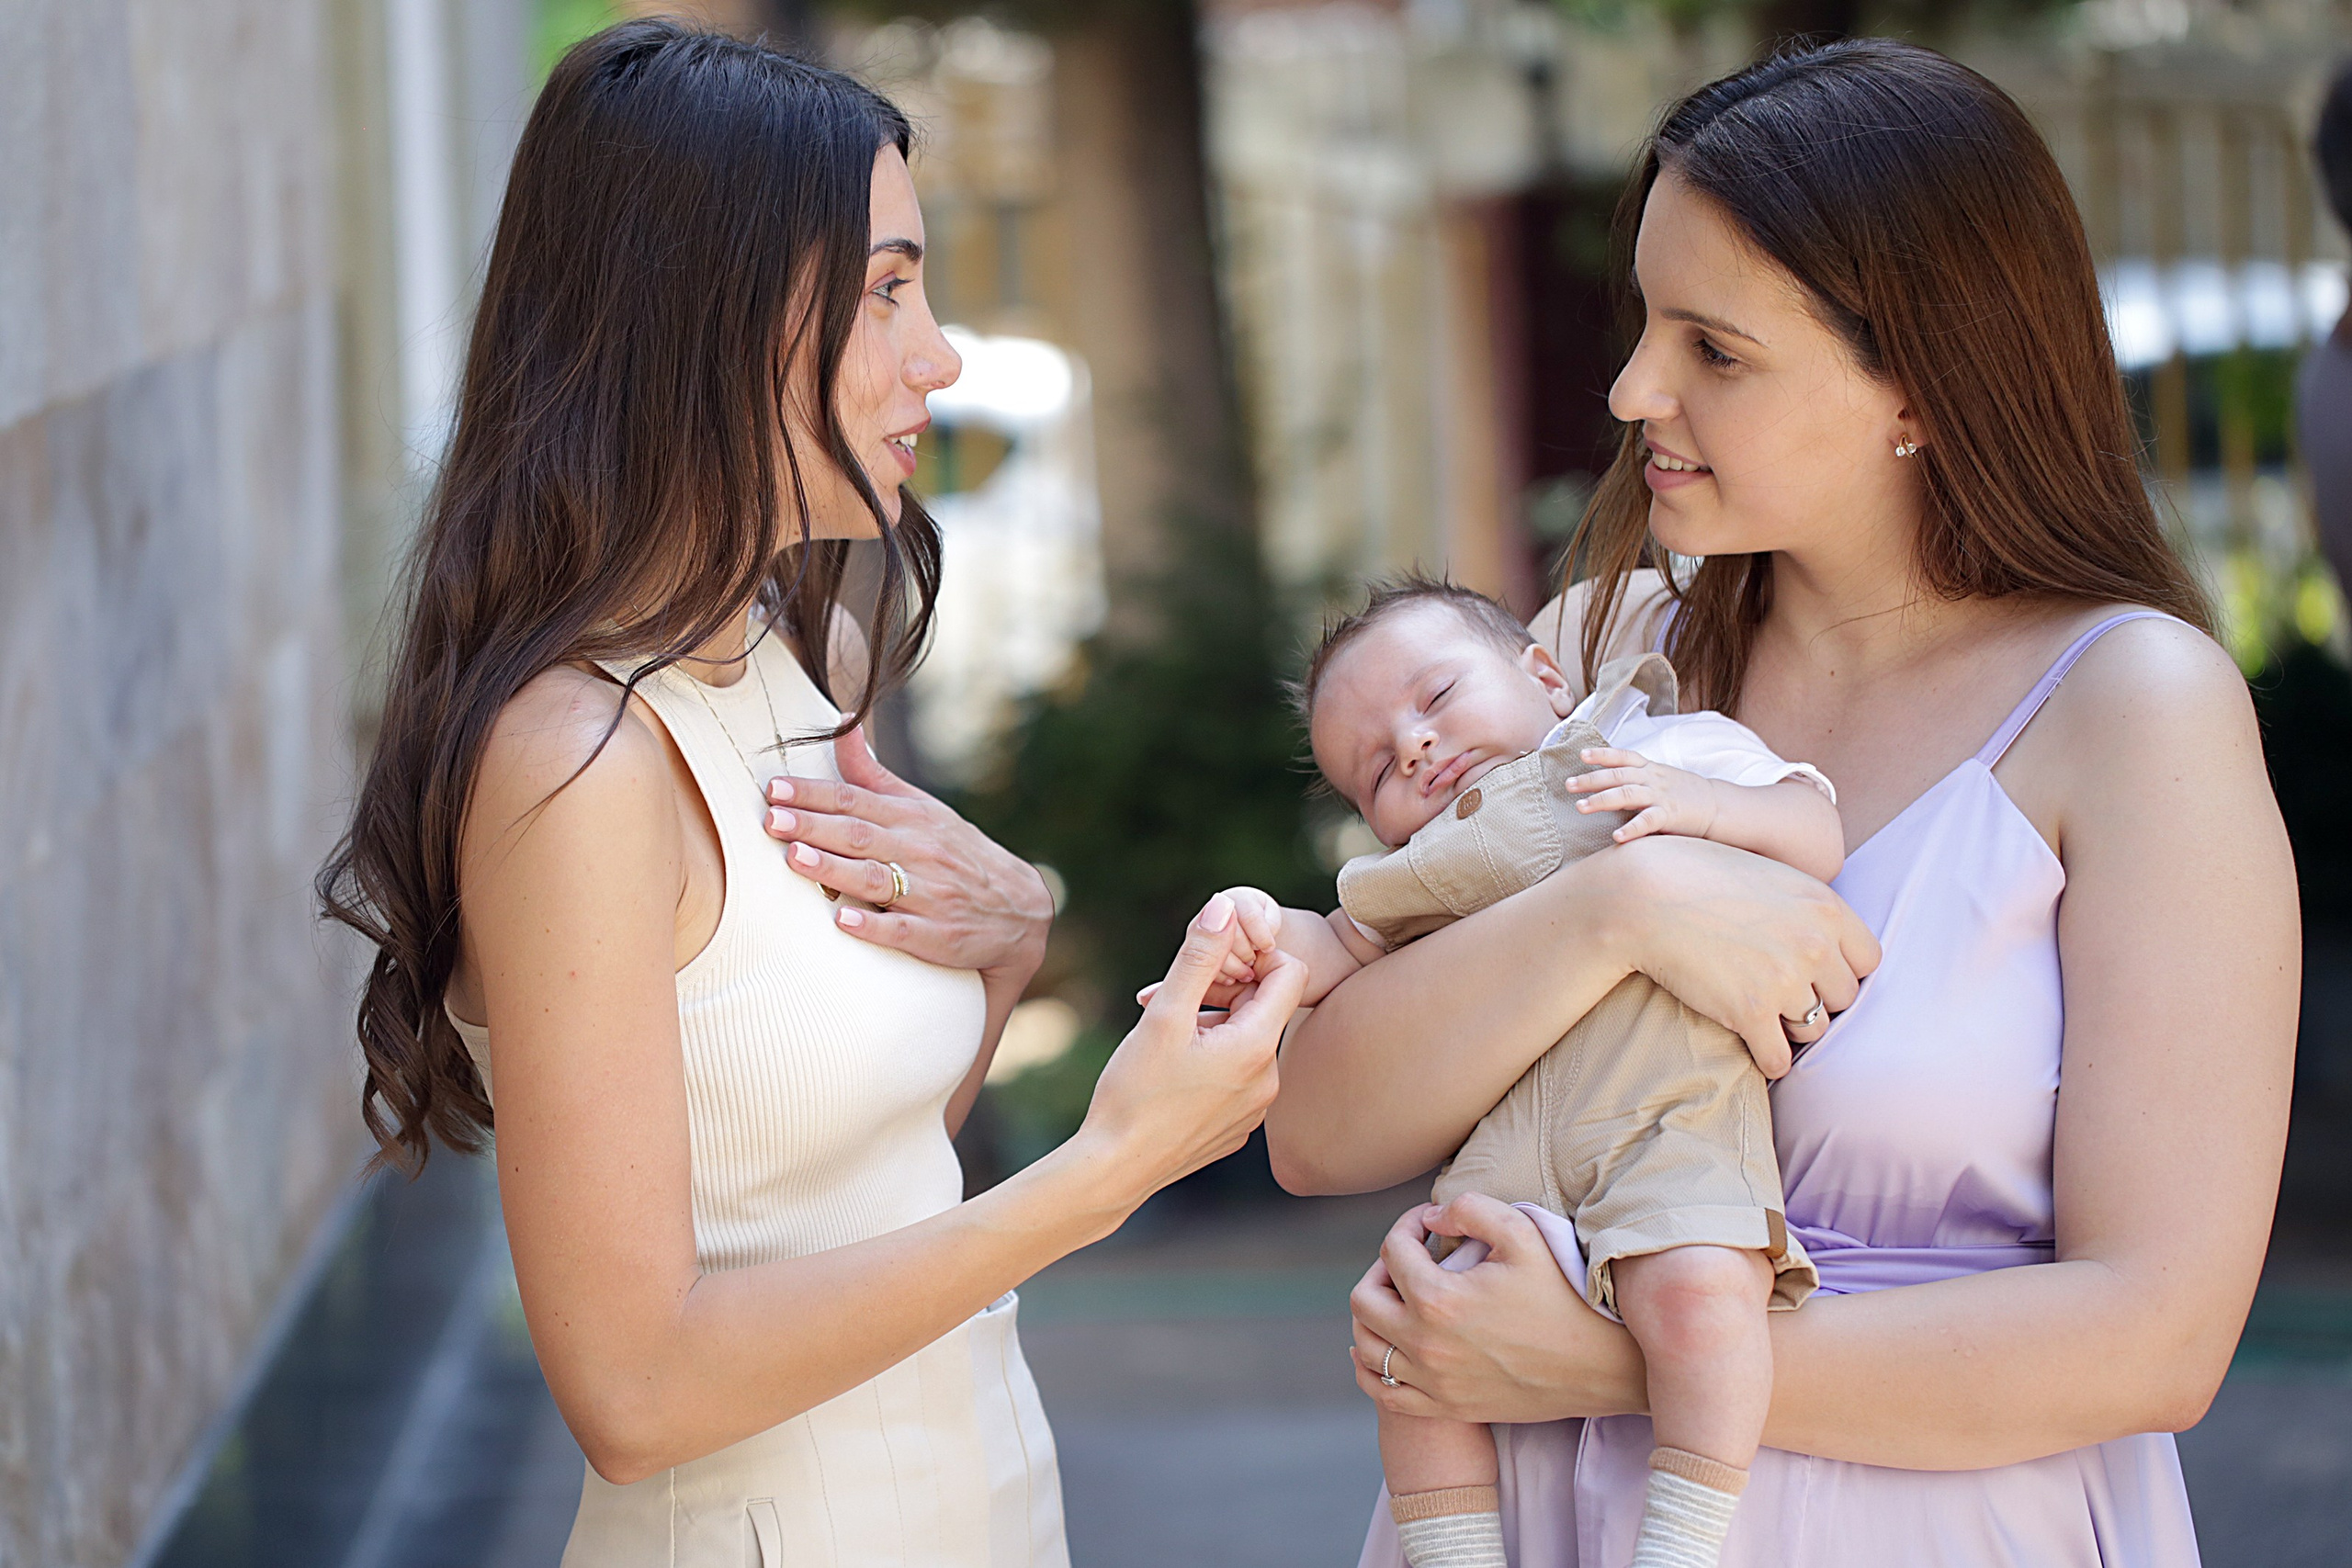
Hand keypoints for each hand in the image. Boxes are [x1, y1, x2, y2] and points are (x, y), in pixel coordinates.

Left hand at [765, 727, 1051, 983]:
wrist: (1019, 908)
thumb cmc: (956, 853)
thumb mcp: (922, 808)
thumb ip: (873, 776)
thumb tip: (841, 725)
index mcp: (912, 818)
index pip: (855, 799)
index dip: (813, 794)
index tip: (775, 789)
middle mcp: (920, 851)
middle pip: (860, 835)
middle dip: (814, 826)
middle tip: (773, 819)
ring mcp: (930, 895)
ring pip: (877, 879)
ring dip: (835, 869)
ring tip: (796, 858)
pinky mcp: (938, 935)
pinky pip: (904, 930)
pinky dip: (875, 925)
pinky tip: (845, 922)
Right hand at [1081, 894, 1307, 1202]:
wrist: (1115, 1170)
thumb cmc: (1134, 1092)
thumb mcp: (1164, 1015)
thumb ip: (1198, 956)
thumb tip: (1226, 905)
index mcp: (1259, 1046)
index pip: (1290, 973)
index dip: (1253, 957)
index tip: (1210, 967)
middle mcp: (1271, 1080)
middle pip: (1266, 1009)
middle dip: (1226, 995)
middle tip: (1177, 1005)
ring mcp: (1257, 1110)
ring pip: (1249, 1044)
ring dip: (1216, 1030)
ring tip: (1168, 1044)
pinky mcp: (1238, 1130)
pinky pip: (1238, 1079)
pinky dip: (1213, 1065)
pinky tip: (1173, 1079)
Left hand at [1348, 1194, 1644, 1423]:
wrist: (1599, 1365)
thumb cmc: (1563, 1295)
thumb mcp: (1524, 1234)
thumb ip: (1470, 1209)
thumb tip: (1430, 1219)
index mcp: (1439, 1300)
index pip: (1392, 1250)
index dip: (1407, 1225)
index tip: (1428, 1224)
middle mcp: (1425, 1346)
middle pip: (1364, 1300)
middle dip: (1381, 1270)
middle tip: (1411, 1260)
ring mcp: (1433, 1382)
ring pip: (1364, 1347)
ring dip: (1374, 1315)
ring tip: (1402, 1297)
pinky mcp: (1445, 1407)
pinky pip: (1382, 1392)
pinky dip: (1372, 1366)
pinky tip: (1390, 1343)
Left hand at [1568, 747, 1719, 843]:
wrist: (1718, 806)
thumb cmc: (1684, 793)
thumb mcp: (1661, 778)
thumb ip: (1637, 778)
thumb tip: (1608, 782)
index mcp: (1650, 768)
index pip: (1623, 757)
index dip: (1602, 754)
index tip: (1581, 755)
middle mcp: (1652, 779)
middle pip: (1618, 775)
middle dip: (1591, 779)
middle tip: (1568, 784)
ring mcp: (1661, 796)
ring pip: (1627, 794)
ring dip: (1601, 800)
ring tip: (1580, 807)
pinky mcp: (1670, 815)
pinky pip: (1648, 821)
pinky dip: (1632, 828)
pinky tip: (1616, 836)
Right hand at [1602, 834, 1878, 1076]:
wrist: (1641, 896)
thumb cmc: (1695, 876)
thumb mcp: (1768, 875)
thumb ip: (1805, 906)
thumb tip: (1824, 937)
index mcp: (1825, 906)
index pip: (1869, 959)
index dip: (1841, 969)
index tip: (1816, 973)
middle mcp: (1814, 944)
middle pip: (1844, 997)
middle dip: (1817, 999)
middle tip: (1782, 994)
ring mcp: (1784, 981)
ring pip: (1815, 1030)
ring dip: (1792, 1029)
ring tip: (1764, 1016)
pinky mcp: (1750, 1013)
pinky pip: (1780, 1059)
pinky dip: (1769, 1059)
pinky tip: (1754, 1048)